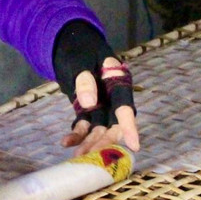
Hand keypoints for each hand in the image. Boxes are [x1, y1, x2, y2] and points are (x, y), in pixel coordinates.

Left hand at [52, 20, 139, 154]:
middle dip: (106, 140)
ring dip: (91, 142)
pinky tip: (66, 143)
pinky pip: (85, 124)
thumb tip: (89, 104)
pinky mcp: (88, 108)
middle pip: (114, 122)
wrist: (69, 43)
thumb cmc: (78, 48)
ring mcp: (101, 102)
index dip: (130, 125)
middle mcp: (112, 94)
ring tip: (78, 156)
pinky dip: (77, 134)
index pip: (125, 104)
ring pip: (100, 127)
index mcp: (116, 79)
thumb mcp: (80, 60)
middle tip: (94, 156)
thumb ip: (84, 80)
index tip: (135, 145)